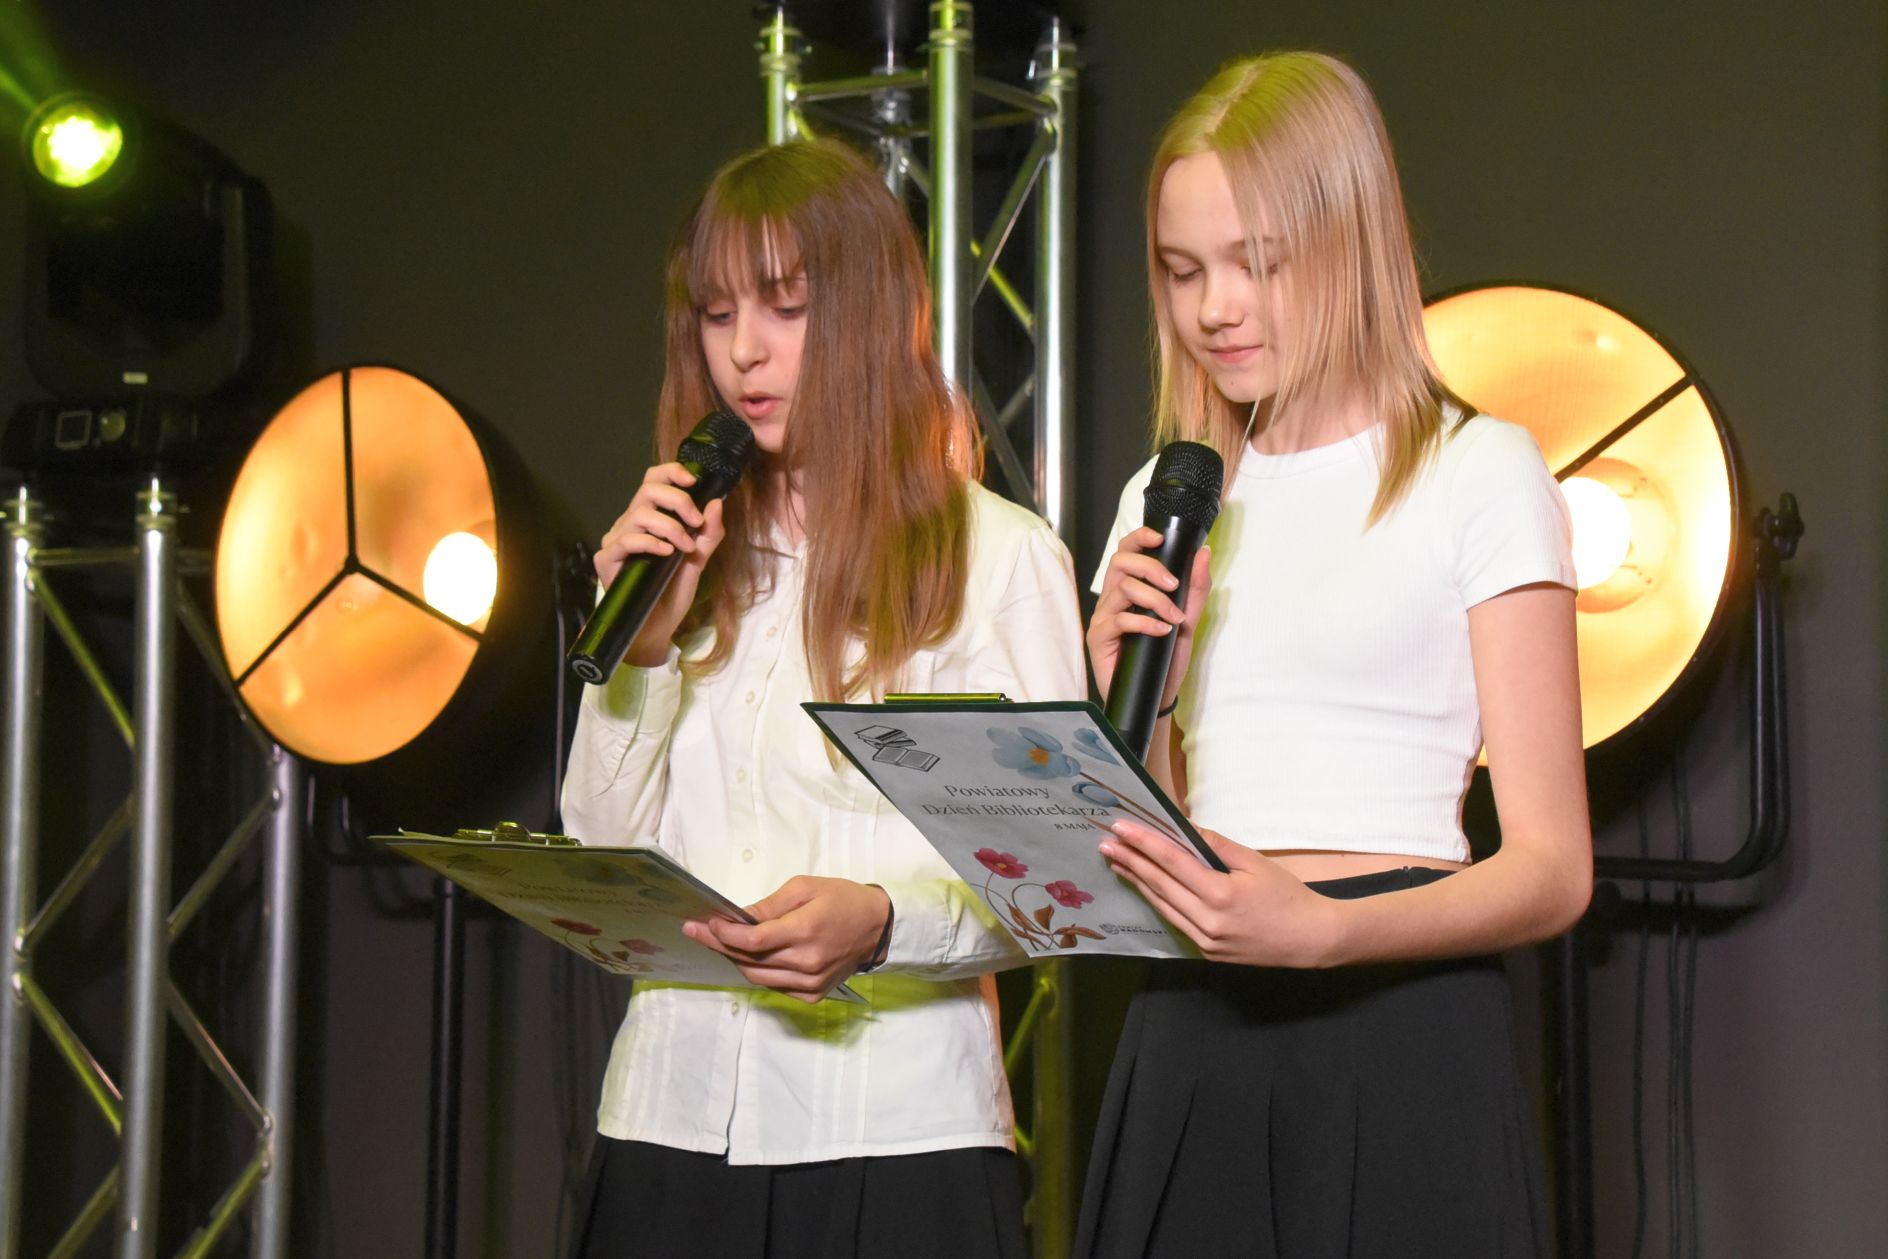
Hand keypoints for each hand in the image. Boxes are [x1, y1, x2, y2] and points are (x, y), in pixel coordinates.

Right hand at [594, 462, 727, 666]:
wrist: (658, 625)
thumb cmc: (673, 590)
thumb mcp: (698, 559)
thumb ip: (709, 533)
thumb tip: (716, 503)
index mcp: (649, 517)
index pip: (653, 480)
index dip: (671, 472)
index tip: (693, 481)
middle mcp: (629, 523)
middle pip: (647, 490)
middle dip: (678, 500)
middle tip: (694, 522)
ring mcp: (615, 540)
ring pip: (639, 514)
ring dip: (670, 527)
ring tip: (685, 548)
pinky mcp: (606, 560)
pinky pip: (626, 540)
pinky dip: (651, 543)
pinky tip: (667, 554)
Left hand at [682, 877, 890, 1002]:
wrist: (878, 927)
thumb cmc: (842, 900)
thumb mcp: (805, 888)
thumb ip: (769, 905)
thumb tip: (737, 917)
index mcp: (805, 930)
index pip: (752, 940)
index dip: (723, 934)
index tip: (704, 923)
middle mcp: (806, 962)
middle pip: (748, 959)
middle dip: (719, 945)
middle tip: (698, 931)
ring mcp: (809, 983)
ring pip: (756, 977)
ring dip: (736, 959)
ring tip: (722, 942)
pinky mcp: (813, 995)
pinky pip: (774, 986)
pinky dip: (759, 971)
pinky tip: (753, 956)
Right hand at [1086, 530, 1211, 707]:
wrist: (1157, 695)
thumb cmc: (1165, 658)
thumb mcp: (1188, 619)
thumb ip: (1195, 588)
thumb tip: (1203, 553)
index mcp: (1129, 589)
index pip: (1126, 551)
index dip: (1139, 538)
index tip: (1160, 538)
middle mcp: (1112, 599)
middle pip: (1120, 562)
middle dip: (1150, 568)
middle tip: (1173, 586)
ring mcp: (1103, 617)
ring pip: (1123, 588)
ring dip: (1154, 599)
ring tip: (1173, 618)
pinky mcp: (1099, 638)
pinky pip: (1119, 620)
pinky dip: (1145, 623)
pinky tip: (1161, 632)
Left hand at [1098, 819, 1338, 967]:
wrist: (1311, 940)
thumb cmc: (1287, 896)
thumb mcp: (1255, 863)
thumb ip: (1217, 846)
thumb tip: (1185, 828)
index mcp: (1221, 894)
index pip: (1172, 862)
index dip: (1143, 843)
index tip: (1120, 828)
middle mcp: (1208, 921)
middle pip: (1160, 885)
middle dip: (1131, 861)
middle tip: (1106, 843)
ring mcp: (1206, 941)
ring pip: (1163, 906)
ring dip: (1138, 882)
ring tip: (1117, 864)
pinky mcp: (1208, 952)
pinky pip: (1177, 922)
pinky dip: (1159, 902)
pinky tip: (1146, 888)